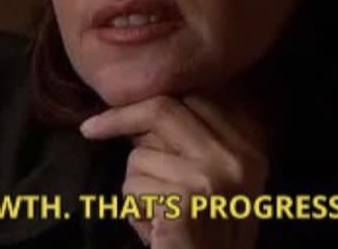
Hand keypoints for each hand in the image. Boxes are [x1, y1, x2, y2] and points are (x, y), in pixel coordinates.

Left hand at [80, 95, 267, 247]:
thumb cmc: (204, 240)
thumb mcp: (212, 187)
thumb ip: (187, 149)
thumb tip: (137, 116)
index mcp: (248, 152)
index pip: (193, 101)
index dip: (149, 103)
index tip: (118, 112)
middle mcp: (236, 161)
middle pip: (164, 110)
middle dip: (119, 117)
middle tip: (89, 129)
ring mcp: (211, 180)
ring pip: (139, 158)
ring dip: (136, 190)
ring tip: (158, 218)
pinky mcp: (185, 203)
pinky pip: (133, 188)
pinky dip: (134, 212)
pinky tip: (156, 232)